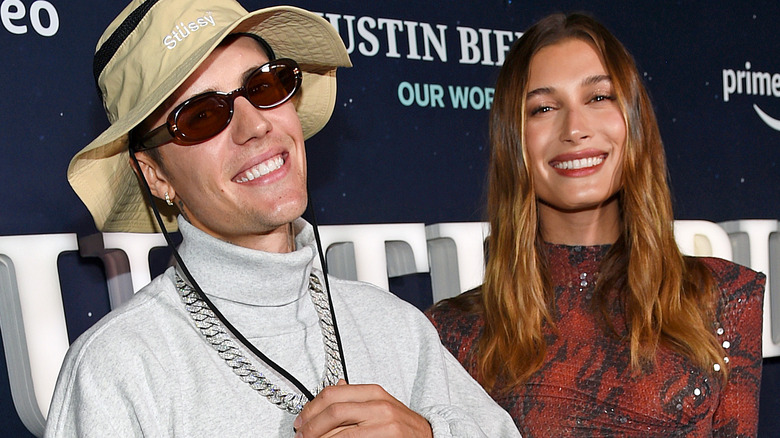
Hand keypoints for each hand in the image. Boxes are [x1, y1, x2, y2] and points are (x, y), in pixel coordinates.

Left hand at [293, 379, 432, 437]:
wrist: (428, 437)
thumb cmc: (400, 425)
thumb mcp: (380, 404)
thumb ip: (357, 398)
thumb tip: (335, 388)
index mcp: (373, 392)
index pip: (332, 394)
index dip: (310, 409)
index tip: (300, 422)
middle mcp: (379, 405)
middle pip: (333, 412)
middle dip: (311, 427)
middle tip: (301, 437)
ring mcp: (385, 424)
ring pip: (341, 433)